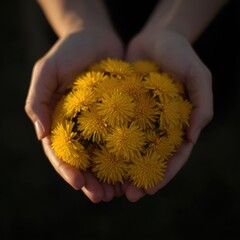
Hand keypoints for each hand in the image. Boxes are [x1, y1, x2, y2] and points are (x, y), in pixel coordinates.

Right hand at [25, 29, 123, 202]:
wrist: (94, 37)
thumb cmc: (68, 52)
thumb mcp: (46, 71)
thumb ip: (38, 101)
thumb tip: (40, 135)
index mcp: (59, 120)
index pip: (61, 152)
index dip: (68, 170)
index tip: (79, 184)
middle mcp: (79, 126)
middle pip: (84, 160)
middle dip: (91, 180)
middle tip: (102, 197)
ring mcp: (99, 123)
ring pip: (104, 155)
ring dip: (110, 176)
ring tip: (119, 193)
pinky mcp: (117, 116)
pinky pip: (122, 138)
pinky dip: (127, 156)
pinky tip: (135, 169)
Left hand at [124, 29, 212, 201]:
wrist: (155, 38)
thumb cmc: (180, 54)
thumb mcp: (198, 75)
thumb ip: (202, 104)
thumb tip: (193, 136)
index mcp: (177, 125)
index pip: (173, 157)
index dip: (163, 175)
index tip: (148, 190)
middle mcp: (158, 126)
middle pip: (149, 158)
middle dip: (139, 179)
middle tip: (126, 195)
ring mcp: (140, 119)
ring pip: (130, 149)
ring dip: (121, 169)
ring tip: (108, 185)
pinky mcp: (123, 110)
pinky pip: (115, 129)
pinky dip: (107, 145)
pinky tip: (96, 158)